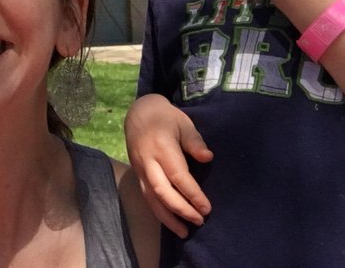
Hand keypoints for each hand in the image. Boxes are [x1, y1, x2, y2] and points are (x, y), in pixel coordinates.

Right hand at [124, 93, 212, 236]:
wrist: (138, 113)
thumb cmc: (165, 117)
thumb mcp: (183, 123)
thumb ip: (195, 141)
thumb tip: (208, 157)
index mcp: (161, 146)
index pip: (178, 176)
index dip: (192, 194)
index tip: (206, 208)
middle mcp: (148, 161)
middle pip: (163, 191)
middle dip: (181, 210)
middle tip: (199, 221)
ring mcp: (139, 169)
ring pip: (151, 198)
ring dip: (168, 218)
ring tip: (184, 232)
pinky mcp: (136, 174)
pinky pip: (146, 196)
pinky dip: (158, 212)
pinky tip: (170, 222)